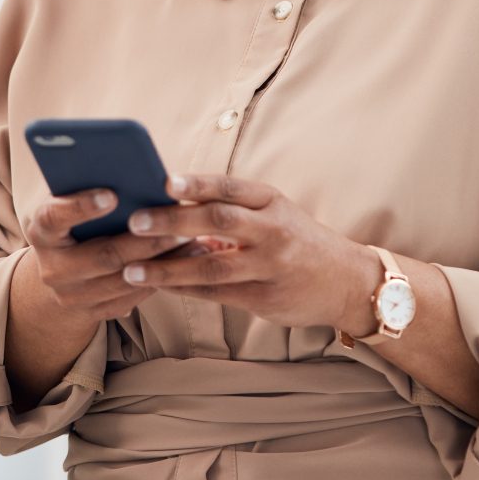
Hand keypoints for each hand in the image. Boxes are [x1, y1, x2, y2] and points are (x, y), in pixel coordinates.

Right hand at [20, 188, 199, 324]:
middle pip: (103, 255)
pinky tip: (186, 260)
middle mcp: (52, 268)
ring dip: (161, 260)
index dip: (80, 207)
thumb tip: (135, 173)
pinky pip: (132, 298)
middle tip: (178, 221)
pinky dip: (161, 278)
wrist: (59, 275)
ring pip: (123, 280)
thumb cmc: (73, 225)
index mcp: (41, 231)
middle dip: (145, 239)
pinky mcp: (93, 314)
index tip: (112, 194)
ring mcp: (71, 296)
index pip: (54, 217)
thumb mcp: (70, 206)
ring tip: (190, 238)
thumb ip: (90, 190)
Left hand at [118, 173, 372, 329]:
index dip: (197, 183)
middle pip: (218, 221)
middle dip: (173, 221)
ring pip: (211, 266)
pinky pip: (216, 293)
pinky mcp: (265, 298)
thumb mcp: (273, 212)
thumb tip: (172, 203)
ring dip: (168, 267)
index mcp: (271, 201)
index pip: (230, 187)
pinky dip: (184, 289)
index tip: (165, 181)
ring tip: (132, 269)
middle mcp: (272, 230)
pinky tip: (158, 285)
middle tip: (135, 222)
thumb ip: (231, 209)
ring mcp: (269, 266)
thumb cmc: (297, 239)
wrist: (347, 281)